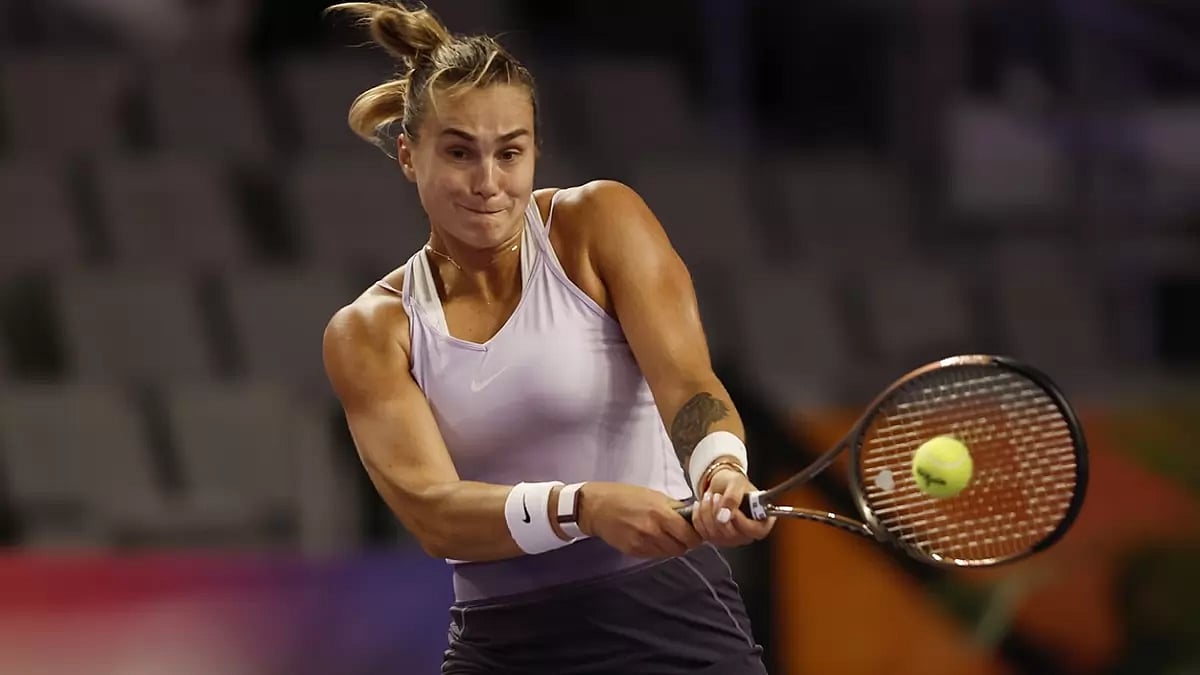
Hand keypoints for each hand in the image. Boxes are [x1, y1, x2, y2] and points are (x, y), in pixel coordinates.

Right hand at [577, 482, 702, 557]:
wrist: (596, 507)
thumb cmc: (625, 496)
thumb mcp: (653, 495)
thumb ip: (674, 508)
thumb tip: (693, 517)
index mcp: (661, 513)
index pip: (690, 535)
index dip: (695, 535)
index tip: (694, 531)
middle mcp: (653, 530)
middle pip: (681, 548)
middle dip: (684, 543)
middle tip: (680, 534)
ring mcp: (642, 543)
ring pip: (668, 554)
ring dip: (670, 546)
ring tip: (663, 535)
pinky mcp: (633, 551)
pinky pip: (654, 555)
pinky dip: (657, 549)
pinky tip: (650, 538)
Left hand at [692, 468, 775, 547]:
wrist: (720, 485)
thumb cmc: (733, 483)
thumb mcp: (736, 482)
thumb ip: (733, 498)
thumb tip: (725, 516)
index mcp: (761, 520)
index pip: (757, 531)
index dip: (743, 522)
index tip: (733, 510)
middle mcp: (747, 533)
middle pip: (732, 535)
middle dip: (718, 513)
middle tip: (716, 496)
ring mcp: (731, 539)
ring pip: (715, 535)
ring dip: (706, 512)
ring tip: (709, 496)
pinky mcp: (715, 539)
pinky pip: (702, 533)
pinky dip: (698, 516)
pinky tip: (701, 505)